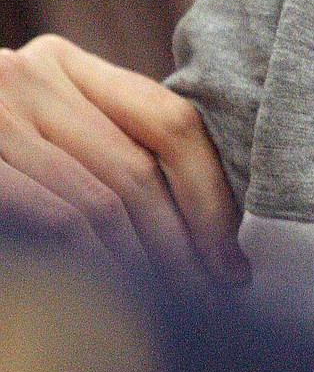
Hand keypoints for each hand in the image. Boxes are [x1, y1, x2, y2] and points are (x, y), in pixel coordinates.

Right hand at [0, 35, 245, 284]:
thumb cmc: (0, 164)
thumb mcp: (43, 139)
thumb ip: (105, 154)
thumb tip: (208, 234)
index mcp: (61, 63)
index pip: (170, 121)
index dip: (212, 197)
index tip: (233, 261)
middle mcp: (28, 76)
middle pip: (138, 169)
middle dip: (183, 245)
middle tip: (208, 300)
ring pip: (102, 203)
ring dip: (144, 267)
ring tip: (167, 308)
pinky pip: (56, 221)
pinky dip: (93, 267)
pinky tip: (112, 300)